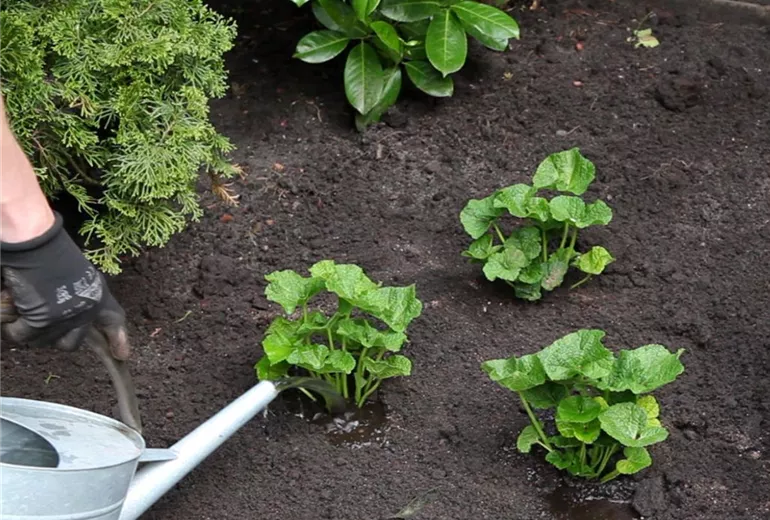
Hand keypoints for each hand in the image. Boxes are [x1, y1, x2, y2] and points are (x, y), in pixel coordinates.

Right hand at [0, 212, 130, 359]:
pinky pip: (22, 335)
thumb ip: (75, 297)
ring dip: (26, 325)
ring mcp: (67, 317)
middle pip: (69, 343)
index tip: (123, 355)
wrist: (35, 239)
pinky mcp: (44, 321)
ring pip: (41, 340)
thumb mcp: (72, 275)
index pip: (113, 319)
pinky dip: (12, 322)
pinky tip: (13, 301)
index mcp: (96, 293)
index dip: (118, 338)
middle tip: (33, 316)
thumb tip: (64, 320)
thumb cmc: (47, 250)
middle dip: (49, 335)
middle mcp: (88, 309)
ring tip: (22, 299)